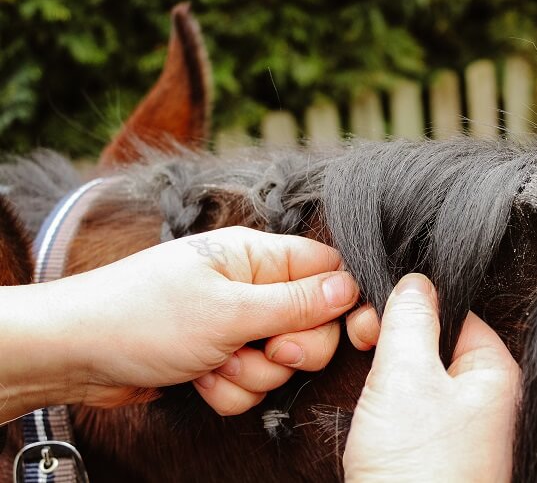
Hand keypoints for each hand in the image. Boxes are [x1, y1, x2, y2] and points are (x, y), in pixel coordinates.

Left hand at [0, 227, 357, 421]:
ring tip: (213, 361)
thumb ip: (296, 303)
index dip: (344, 301)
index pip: (326, 270)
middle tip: (265, 350)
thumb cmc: (144, 316)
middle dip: (291, 349)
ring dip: (251, 373)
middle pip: (311, 322)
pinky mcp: (218, 357)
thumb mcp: (230, 310)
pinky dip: (229, 388)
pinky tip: (198, 376)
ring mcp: (233, 324)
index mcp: (255, 256)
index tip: (353, 332)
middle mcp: (249, 287)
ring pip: (279, 361)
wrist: (76, 354)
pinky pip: (250, 382)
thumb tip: (350, 288)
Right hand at [343, 274, 520, 481]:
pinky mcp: (436, 452)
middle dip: (394, 340)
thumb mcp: (407, 376)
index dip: (414, 306)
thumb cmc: (420, 471)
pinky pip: (411, 410)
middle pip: (435, 343)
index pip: (457, 313)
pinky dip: (388, 405)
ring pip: (417, 377)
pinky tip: (374, 417)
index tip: (379, 314)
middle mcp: (485, 400)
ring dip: (387, 373)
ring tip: (369, 387)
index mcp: (495, 373)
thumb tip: (415, 281)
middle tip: (365, 345)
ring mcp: (460, 429)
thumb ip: (410, 319)